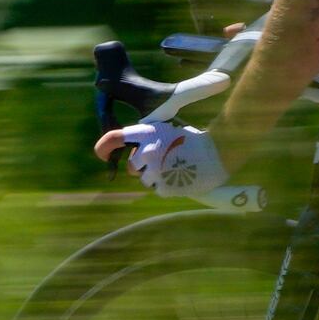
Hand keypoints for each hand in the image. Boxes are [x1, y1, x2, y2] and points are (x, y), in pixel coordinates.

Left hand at [92, 119, 249, 207]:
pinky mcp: (164, 187)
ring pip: (145, 180)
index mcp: (147, 133)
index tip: (101, 154)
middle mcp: (147, 151)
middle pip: (132, 167)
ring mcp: (155, 171)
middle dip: (142, 167)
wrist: (217, 152)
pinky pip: (159, 189)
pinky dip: (168, 186)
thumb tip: (134, 153)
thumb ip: (149, 140)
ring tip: (176, 169)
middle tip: (161, 162)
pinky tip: (181, 177)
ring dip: (156, 177)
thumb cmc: (194, 139)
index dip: (103, 147)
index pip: (115, 138)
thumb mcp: (168, 130)